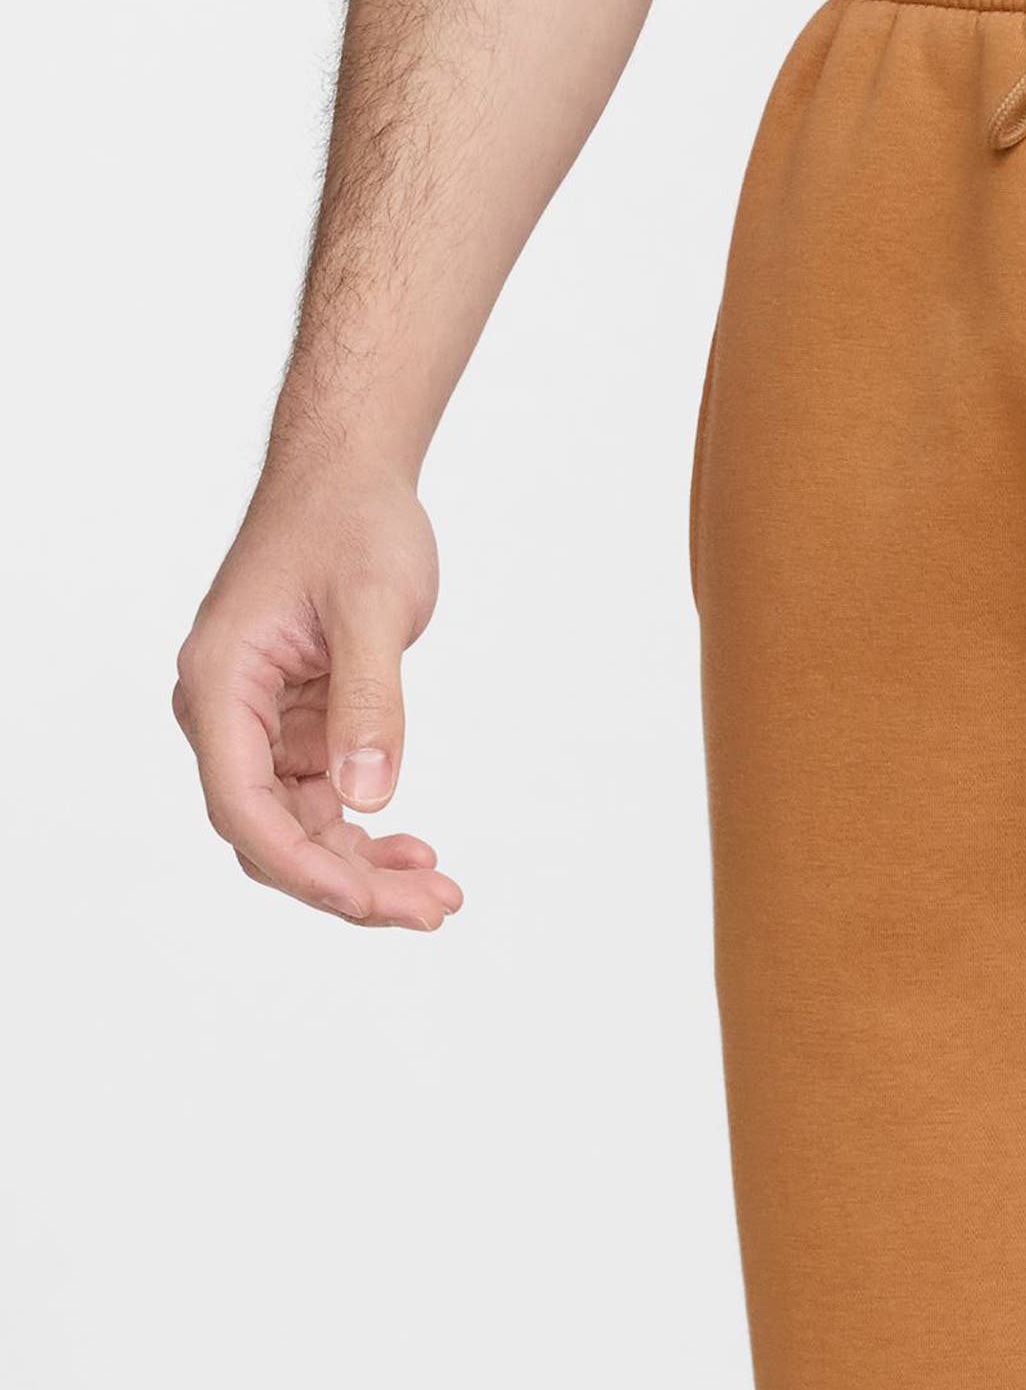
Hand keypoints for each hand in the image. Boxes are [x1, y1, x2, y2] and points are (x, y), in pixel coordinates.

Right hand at [174, 462, 460, 929]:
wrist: (349, 479)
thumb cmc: (350, 523)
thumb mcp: (372, 607)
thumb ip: (369, 702)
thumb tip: (367, 795)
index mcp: (222, 683)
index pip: (242, 805)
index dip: (302, 866)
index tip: (367, 899)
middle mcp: (226, 714)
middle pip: (269, 835)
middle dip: (347, 884)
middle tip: (432, 910)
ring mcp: (259, 727)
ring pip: (297, 833)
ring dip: (363, 872)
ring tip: (439, 895)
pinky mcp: (294, 731)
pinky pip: (319, 808)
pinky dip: (365, 837)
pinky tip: (416, 853)